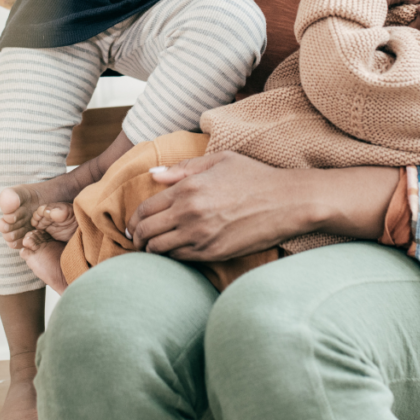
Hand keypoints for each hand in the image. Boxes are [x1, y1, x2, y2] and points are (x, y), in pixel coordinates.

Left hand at [127, 151, 312, 259]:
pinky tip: (176, 250)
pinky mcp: (213, 253)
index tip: (133, 224)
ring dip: (152, 249)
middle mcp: (189, 213)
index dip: (134, 219)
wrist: (286, 202)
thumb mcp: (219, 160)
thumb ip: (183, 168)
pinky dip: (172, 256)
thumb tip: (153, 175)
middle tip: (137, 239)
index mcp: (188, 188)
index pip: (145, 209)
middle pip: (146, 232)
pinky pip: (180, 259)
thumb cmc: (254, 176)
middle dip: (137, 237)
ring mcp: (200, 236)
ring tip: (154, 246)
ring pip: (159, 250)